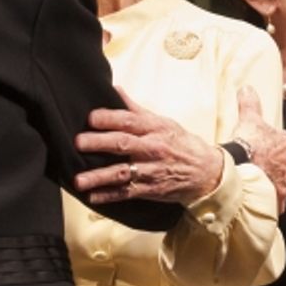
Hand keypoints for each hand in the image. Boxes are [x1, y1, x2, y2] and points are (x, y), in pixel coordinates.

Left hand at [74, 88, 223, 204]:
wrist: (205, 172)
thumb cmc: (180, 144)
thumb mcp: (162, 122)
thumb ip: (135, 109)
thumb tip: (115, 89)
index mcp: (155, 129)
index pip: (130, 121)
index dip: (110, 118)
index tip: (91, 117)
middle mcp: (152, 149)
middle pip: (123, 144)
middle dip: (99, 143)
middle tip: (79, 142)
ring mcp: (150, 171)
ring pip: (122, 173)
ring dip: (99, 176)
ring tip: (79, 180)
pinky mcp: (149, 189)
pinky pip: (126, 193)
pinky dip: (109, 196)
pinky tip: (93, 197)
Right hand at [231, 86, 285, 213]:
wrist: (238, 168)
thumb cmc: (246, 142)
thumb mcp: (248, 119)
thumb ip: (250, 103)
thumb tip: (247, 88)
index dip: (280, 149)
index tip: (269, 151)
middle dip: (281, 168)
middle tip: (266, 168)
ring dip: (278, 184)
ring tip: (264, 184)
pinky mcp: (278, 199)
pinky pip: (278, 202)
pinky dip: (272, 201)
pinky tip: (263, 198)